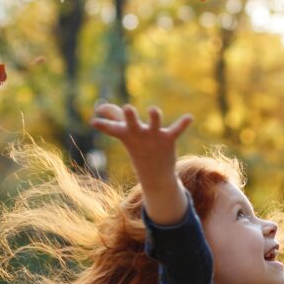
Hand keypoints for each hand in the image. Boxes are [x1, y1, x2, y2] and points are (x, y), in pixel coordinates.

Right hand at [91, 101, 194, 223]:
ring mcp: (153, 137)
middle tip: (128, 108)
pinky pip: (176, 130)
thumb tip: (99, 108)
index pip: (112, 128)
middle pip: (132, 124)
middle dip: (130, 116)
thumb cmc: (137, 148)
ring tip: (154, 110)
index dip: (103, 125)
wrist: (155, 175)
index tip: (93, 121)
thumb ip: (113, 118)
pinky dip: (182, 124)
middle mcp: (139, 134)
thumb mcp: (124, 133)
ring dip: (155, 117)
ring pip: (155, 124)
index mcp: (126, 133)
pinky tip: (190, 117)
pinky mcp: (168, 139)